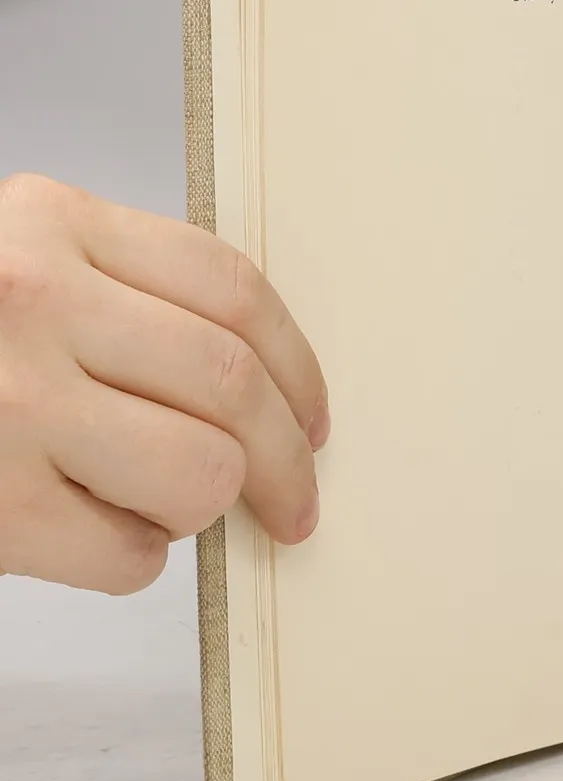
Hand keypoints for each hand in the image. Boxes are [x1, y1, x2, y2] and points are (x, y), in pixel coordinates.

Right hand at [0, 175, 327, 593]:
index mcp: (47, 222)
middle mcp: (31, 298)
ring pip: (197, 472)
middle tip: (294, 502)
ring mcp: (5, 402)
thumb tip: (254, 383)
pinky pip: (127, 553)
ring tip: (159, 507)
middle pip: (232, 384)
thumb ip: (114, 291)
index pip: (231, 287)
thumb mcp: (9, 262)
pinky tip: (92, 535)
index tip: (314, 419)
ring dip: (200, 506)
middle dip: (284, 458)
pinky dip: (134, 557)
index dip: (296, 364)